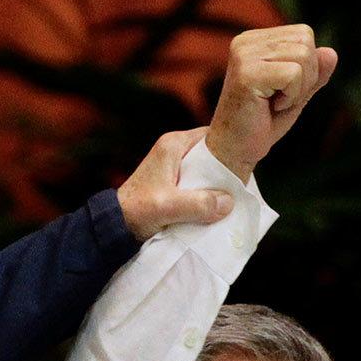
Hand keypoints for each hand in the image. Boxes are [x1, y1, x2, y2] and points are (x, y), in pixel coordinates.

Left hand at [117, 127, 233, 241]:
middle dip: (227, 168)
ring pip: (207, 170)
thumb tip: (228, 201)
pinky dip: (208, 192)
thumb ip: (197, 203)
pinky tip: (218, 204)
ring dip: (217, 184)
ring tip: (233, 197)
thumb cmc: (136, 211)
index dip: (231, 146)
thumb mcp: (167, 206)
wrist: (113, 225)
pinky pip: (199, 182)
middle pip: (213, 153)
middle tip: (242, 185)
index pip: (213, 134)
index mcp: (173, 144)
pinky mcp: (174, 182)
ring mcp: (174, 166)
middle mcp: (175, 150)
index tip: (247, 162)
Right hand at [206, 24, 337, 181]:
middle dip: (306, 76)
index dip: (307, 66)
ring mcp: (244, 56)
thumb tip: (331, 53)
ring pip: (303, 56)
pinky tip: (271, 108)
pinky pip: (294, 74)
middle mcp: (245, 43)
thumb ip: (314, 73)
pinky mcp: (247, 74)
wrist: (234, 151)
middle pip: (306, 42)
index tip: (282, 89)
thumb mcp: (296, 93)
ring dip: (298, 88)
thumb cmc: (261, 123)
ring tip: (274, 103)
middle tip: (280, 99)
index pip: (304, 34)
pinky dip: (291, 97)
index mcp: (254, 41)